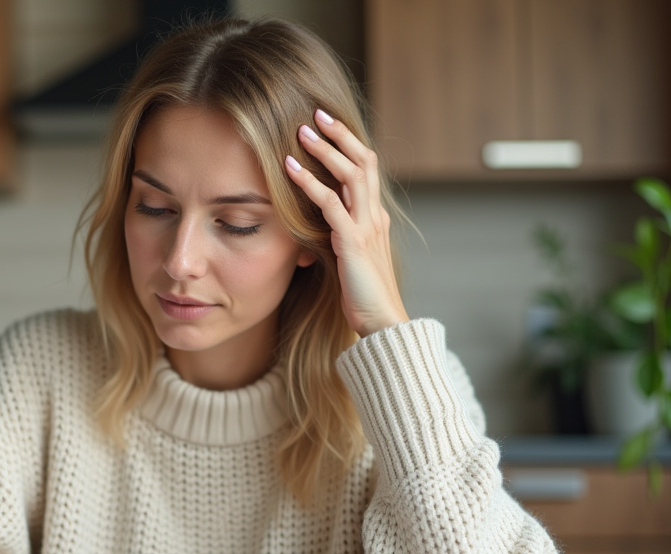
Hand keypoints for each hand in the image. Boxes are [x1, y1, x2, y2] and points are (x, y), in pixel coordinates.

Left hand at [286, 109, 408, 337]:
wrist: (381, 323)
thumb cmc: (362, 296)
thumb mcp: (350, 258)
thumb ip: (340, 236)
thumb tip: (318, 222)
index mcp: (375, 218)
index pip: (366, 169)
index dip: (349, 143)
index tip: (327, 124)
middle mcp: (375, 216)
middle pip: (363, 160)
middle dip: (340, 134)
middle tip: (316, 112)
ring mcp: (367, 227)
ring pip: (350, 174)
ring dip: (325, 150)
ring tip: (301, 131)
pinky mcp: (353, 242)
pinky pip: (331, 204)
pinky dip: (309, 182)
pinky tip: (290, 168)